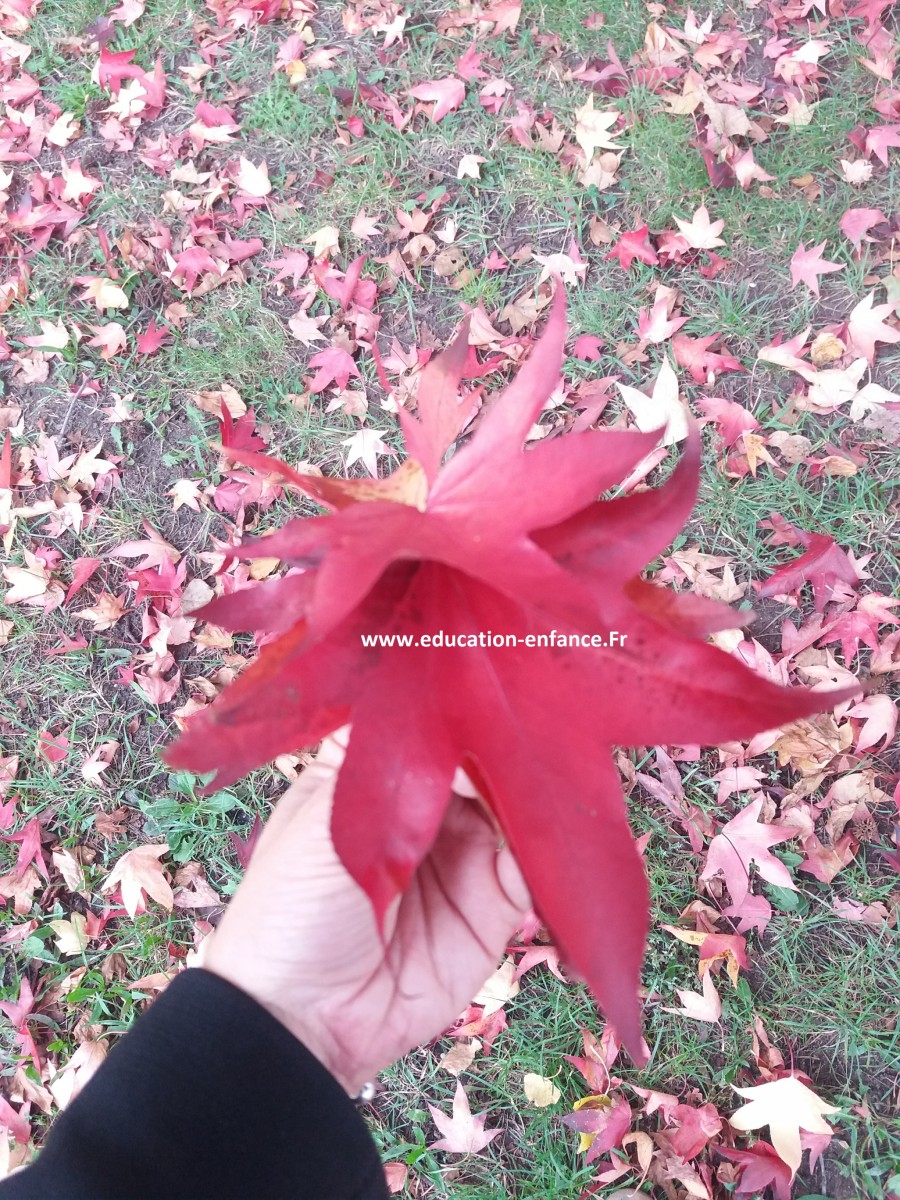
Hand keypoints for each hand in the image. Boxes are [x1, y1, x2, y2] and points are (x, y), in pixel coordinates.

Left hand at [203, 731, 529, 1093]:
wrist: (301, 1023)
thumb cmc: (292, 907)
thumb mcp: (326, 820)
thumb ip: (396, 769)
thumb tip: (465, 735)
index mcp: (374, 774)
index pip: (427, 724)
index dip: (457, 706)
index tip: (492, 687)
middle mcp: (425, 809)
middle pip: (482, 761)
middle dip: (507, 746)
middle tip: (538, 725)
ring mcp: (463, 856)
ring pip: (516, 809)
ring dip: (536, 794)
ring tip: (556, 773)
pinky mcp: (495, 908)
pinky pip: (534, 869)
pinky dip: (549, 852)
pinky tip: (554, 833)